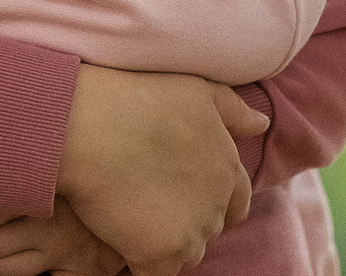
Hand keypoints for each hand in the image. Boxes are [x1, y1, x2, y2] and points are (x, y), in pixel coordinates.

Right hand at [57, 65, 269, 275]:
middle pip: (208, 228)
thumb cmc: (132, 96)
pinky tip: (119, 236)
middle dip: (184, 219)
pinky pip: (156, 272)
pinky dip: (140, 260)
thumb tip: (261, 124)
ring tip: (130, 215)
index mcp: (227, 164)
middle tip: (145, 198)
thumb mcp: (192, 88)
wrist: (84, 122)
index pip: (235, 200)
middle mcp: (217, 202)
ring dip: (164, 241)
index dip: (206, 198)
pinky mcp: (162, 253)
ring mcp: (192, 230)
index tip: (174, 189)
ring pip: (185, 252)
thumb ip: (232, 108)